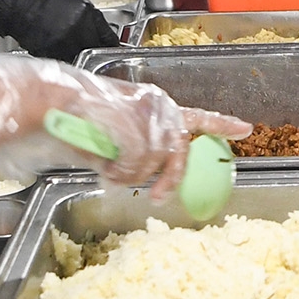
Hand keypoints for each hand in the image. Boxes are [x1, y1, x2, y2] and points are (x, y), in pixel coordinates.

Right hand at [0, 0, 119, 61]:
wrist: (16, 4)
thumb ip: (90, 15)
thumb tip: (101, 30)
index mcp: (86, 14)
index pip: (108, 36)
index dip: (111, 42)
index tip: (112, 45)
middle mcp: (77, 31)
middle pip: (96, 49)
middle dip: (97, 49)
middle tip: (94, 47)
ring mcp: (63, 44)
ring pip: (81, 57)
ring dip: (81, 54)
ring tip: (73, 47)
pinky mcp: (50, 54)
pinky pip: (65, 59)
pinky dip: (66, 56)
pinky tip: (60, 47)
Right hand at [0, 53, 251, 196]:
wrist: (52, 101)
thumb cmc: (75, 117)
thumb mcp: (114, 133)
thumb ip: (136, 150)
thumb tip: (145, 176)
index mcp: (157, 104)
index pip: (198, 116)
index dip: (222, 124)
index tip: (246, 130)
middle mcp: (159, 106)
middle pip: (178, 153)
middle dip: (168, 178)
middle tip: (157, 197)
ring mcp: (148, 115)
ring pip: (153, 163)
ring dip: (132, 176)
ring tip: (110, 170)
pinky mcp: (135, 126)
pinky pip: (136, 165)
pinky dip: (120, 174)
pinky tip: (106, 168)